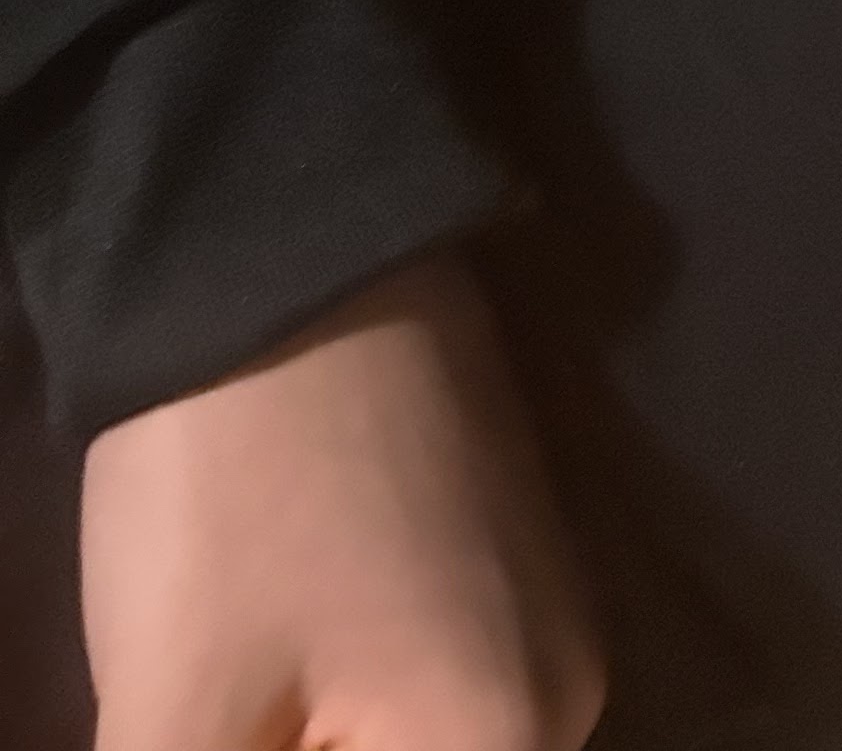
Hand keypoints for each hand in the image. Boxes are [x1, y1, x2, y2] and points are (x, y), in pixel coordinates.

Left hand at [78, 255, 602, 750]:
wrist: (282, 241)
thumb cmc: (230, 490)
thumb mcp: (177, 715)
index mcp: (507, 743)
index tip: (225, 722)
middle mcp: (565, 692)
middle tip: (221, 706)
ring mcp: (545, 612)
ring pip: (430, 747)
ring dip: (323, 744)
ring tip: (232, 693)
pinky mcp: (504, 556)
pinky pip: (440, 702)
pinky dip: (351, 726)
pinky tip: (266, 696)